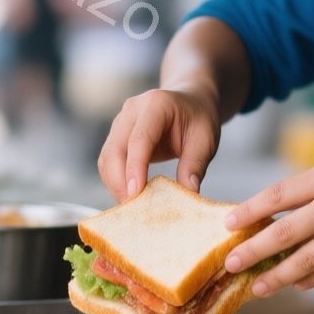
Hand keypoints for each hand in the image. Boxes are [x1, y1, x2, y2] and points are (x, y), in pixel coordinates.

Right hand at [97, 86, 221, 200]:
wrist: (190, 102)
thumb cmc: (198, 119)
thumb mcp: (206, 139)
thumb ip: (195, 164)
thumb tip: (188, 192)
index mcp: (156, 104)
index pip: (139, 139)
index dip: (134, 168)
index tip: (135, 195)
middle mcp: (132, 110)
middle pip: (115, 150)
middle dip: (120, 182)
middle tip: (133, 211)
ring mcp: (120, 122)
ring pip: (106, 158)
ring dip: (115, 185)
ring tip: (132, 208)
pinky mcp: (116, 136)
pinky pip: (108, 162)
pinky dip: (115, 181)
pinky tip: (129, 197)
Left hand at [223, 155, 313, 296]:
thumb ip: (309, 190)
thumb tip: (271, 214)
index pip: (278, 195)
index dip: (249, 211)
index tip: (228, 224)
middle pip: (284, 233)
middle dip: (253, 251)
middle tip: (230, 263)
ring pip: (304, 261)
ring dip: (276, 277)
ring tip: (256, 286)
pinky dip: (309, 280)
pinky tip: (294, 284)